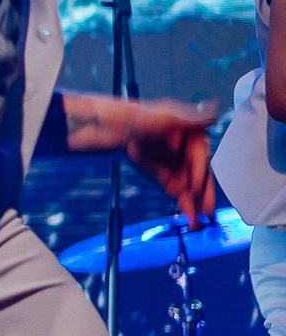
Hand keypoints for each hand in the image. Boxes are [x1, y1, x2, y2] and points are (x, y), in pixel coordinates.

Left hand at [122, 99, 215, 224]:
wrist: (124, 130)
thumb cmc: (146, 118)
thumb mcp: (167, 115)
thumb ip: (190, 118)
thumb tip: (211, 111)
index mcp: (197, 142)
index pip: (201, 159)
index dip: (199, 171)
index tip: (196, 183)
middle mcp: (193, 159)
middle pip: (202, 179)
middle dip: (206, 197)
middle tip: (209, 212)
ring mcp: (183, 172)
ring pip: (193, 192)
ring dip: (197, 208)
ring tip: (201, 224)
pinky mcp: (171, 182)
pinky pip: (181, 197)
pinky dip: (186, 208)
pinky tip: (191, 221)